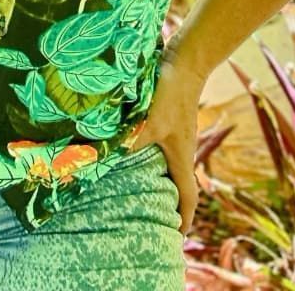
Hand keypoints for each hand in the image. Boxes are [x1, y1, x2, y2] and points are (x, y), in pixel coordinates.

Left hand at [127, 51, 205, 234]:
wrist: (183, 58)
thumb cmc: (171, 93)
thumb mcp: (148, 122)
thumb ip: (130, 141)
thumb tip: (106, 160)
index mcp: (182, 157)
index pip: (188, 198)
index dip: (184, 220)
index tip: (175, 237)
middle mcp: (180, 149)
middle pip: (177, 184)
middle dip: (166, 202)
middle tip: (147, 216)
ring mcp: (174, 133)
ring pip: (165, 164)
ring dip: (153, 177)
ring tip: (131, 187)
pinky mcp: (165, 116)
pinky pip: (156, 145)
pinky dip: (144, 154)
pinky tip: (125, 149)